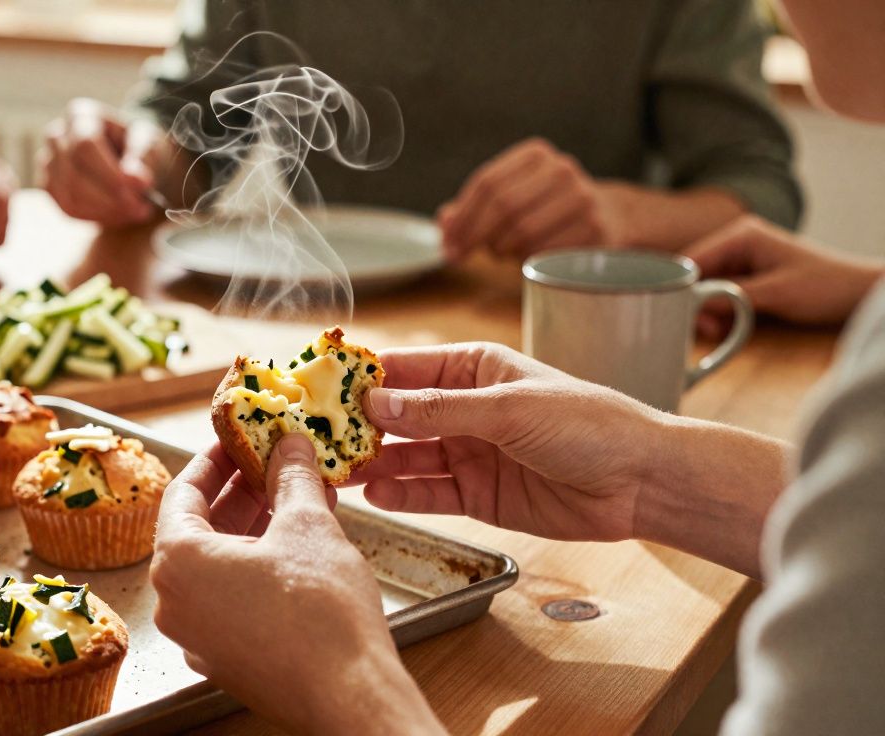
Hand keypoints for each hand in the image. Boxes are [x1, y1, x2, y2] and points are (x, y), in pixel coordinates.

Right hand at [39, 98, 165, 226]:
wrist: (128, 159)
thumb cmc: (137, 146)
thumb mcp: (150, 143)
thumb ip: (144, 158)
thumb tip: (137, 180)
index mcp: (80, 115)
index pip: (85, 145)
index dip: (110, 173)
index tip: (140, 190)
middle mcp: (57, 135)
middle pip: (75, 174)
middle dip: (111, 198)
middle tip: (141, 209)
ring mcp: (48, 161)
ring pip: (70, 196)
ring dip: (106, 211)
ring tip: (134, 211)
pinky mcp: (48, 186)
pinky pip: (67, 209)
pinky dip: (96, 217)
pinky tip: (117, 213)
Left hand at [151, 435, 443, 735]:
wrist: (351, 696)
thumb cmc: (322, 615)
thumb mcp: (308, 525)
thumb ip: (291, 477)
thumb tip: (289, 447)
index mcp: (178, 563)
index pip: (183, 492)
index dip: (214, 459)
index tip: (236, 440)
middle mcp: (175, 603)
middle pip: (200, 529)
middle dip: (241, 493)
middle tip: (273, 464)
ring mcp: (198, 636)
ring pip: (218, 566)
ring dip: (255, 528)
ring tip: (298, 499)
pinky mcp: (225, 658)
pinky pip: (231, 598)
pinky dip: (257, 567)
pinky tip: (299, 547)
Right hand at [353, 343, 789, 576]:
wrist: (642, 481)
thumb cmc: (588, 423)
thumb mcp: (508, 408)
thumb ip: (439, 411)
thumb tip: (377, 404)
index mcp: (475, 369)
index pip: (406, 368)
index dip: (364, 378)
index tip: (322, 386)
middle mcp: (467, 409)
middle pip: (399, 417)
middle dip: (361, 427)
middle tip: (319, 439)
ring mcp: (471, 453)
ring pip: (409, 458)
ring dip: (376, 465)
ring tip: (339, 473)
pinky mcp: (479, 495)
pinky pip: (431, 493)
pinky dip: (404, 495)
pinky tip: (377, 497)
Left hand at [438, 138, 624, 260]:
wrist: (610, 217)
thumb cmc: (547, 209)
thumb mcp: (513, 197)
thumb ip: (476, 207)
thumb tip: (445, 221)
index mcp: (535, 155)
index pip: (487, 183)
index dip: (462, 216)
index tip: (447, 242)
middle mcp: (561, 170)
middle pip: (503, 206)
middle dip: (474, 236)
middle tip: (461, 255)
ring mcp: (581, 198)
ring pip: (522, 231)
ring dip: (501, 249)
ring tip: (500, 253)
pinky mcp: (594, 228)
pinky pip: (545, 251)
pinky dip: (526, 260)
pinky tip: (525, 258)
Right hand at [685, 215, 883, 335]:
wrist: (858, 293)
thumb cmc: (826, 287)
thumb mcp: (775, 294)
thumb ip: (731, 298)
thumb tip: (691, 307)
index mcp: (742, 235)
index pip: (693, 260)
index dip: (682, 288)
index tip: (681, 317)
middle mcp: (738, 242)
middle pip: (696, 274)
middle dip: (695, 303)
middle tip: (705, 330)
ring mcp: (743, 258)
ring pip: (707, 286)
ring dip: (707, 310)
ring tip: (717, 331)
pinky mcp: (749, 274)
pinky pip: (721, 292)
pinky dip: (720, 310)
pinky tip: (725, 326)